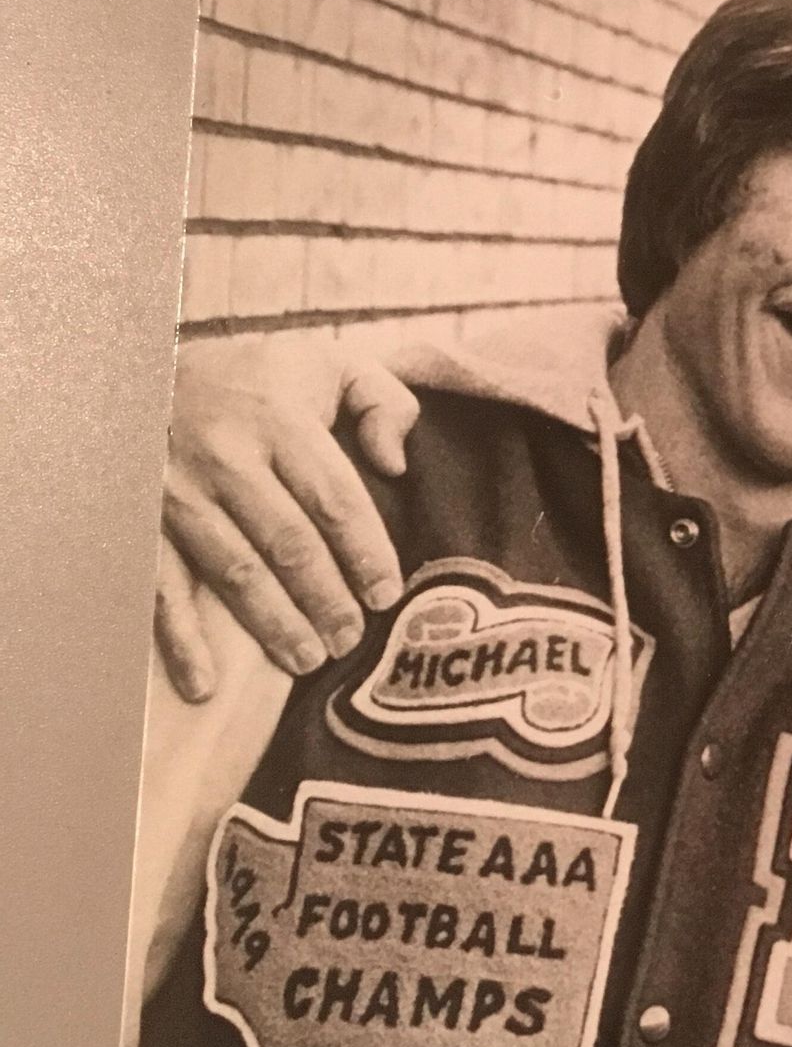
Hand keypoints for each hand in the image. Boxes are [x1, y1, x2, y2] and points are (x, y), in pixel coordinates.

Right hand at [155, 336, 419, 701]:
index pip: (333, 498)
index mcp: (280, 419)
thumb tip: (396, 464)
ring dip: (272, 624)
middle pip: (287, 542)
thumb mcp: (328, 364)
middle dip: (325, 599)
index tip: (386, 595)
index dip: (364, 552)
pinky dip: (181, 640)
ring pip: (232, 571)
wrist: (148, 365)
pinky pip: (161, 587)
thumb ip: (382, 402)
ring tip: (307, 660)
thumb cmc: (259, 377)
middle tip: (351, 640)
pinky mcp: (139, 519)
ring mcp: (176, 490)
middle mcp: (225, 455)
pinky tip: (205, 683)